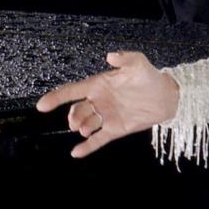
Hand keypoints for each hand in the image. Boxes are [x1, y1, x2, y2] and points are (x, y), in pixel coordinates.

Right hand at [35, 51, 179, 158]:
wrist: (167, 97)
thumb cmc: (150, 76)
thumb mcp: (138, 62)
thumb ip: (124, 58)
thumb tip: (110, 56)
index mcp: (99, 85)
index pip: (72, 91)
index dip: (56, 97)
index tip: (41, 105)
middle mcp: (99, 101)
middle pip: (77, 110)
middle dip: (73, 116)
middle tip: (76, 122)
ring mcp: (106, 116)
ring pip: (86, 124)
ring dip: (82, 128)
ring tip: (86, 129)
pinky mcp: (115, 129)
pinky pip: (98, 140)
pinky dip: (87, 147)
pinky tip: (76, 153)